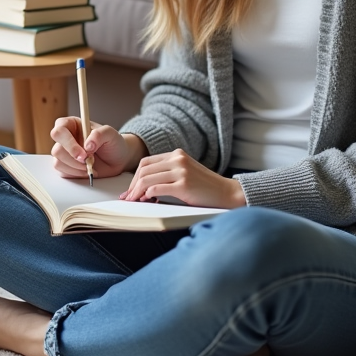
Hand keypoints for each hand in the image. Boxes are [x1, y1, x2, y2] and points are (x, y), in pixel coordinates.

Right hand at [49, 117, 139, 178]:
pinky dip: (76, 174)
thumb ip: (99, 134)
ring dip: (76, 167)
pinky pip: (62, 172)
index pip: (59, 131)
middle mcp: (66, 138)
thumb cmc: (112, 143)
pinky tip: (86, 171)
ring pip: (58, 162)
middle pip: (57, 149)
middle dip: (73, 158)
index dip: (68, 143)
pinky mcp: (65, 166)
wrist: (117, 159)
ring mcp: (64, 153)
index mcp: (72, 125)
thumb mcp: (110, 134)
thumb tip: (87, 145)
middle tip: (87, 161)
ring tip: (90, 166)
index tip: (83, 153)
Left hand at [121, 149, 245, 208]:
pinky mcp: (184, 184)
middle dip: (132, 185)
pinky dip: (147, 195)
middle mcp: (178, 159)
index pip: (146, 162)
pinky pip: (157, 188)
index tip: (130, 189)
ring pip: (147, 179)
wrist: (227, 193)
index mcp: (177, 154)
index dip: (134, 177)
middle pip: (143, 169)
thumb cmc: (205, 188)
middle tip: (127, 198)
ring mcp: (181, 171)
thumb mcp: (185, 173)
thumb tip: (143, 189)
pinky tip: (146, 201)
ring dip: (136, 192)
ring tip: (134, 201)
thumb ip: (167, 175)